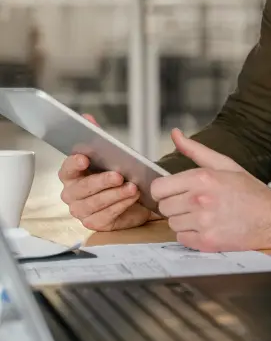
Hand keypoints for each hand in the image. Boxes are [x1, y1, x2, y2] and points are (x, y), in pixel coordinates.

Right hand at [58, 114, 153, 231]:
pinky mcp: (96, 223)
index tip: (84, 158)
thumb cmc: (118, 174)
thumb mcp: (111, 153)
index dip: (73, 164)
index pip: (66, 170)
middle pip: (81, 189)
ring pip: (95, 203)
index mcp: (72, 175)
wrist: (135, 195)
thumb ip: (97, 136)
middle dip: (100, 181)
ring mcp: (82, 211)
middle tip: (118, 175)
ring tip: (132, 186)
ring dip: (114, 194)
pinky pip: (106, 215)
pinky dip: (121, 205)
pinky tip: (133, 197)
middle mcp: (72, 194)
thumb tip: (86, 117)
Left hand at [150, 130, 270, 252]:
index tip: (175, 192)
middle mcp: (200, 200)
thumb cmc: (251, 192)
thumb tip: (175, 134)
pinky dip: (191, 235)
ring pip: (172, 224)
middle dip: (176, 205)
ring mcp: (203, 223)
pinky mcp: (206, 242)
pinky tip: (208, 227)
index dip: (165, 190)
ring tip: (205, 215)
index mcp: (202, 178)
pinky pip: (181, 239)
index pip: (159, 188)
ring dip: (184, 221)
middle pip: (164, 207)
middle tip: (196, 204)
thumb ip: (196, 150)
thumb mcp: (226, 165)